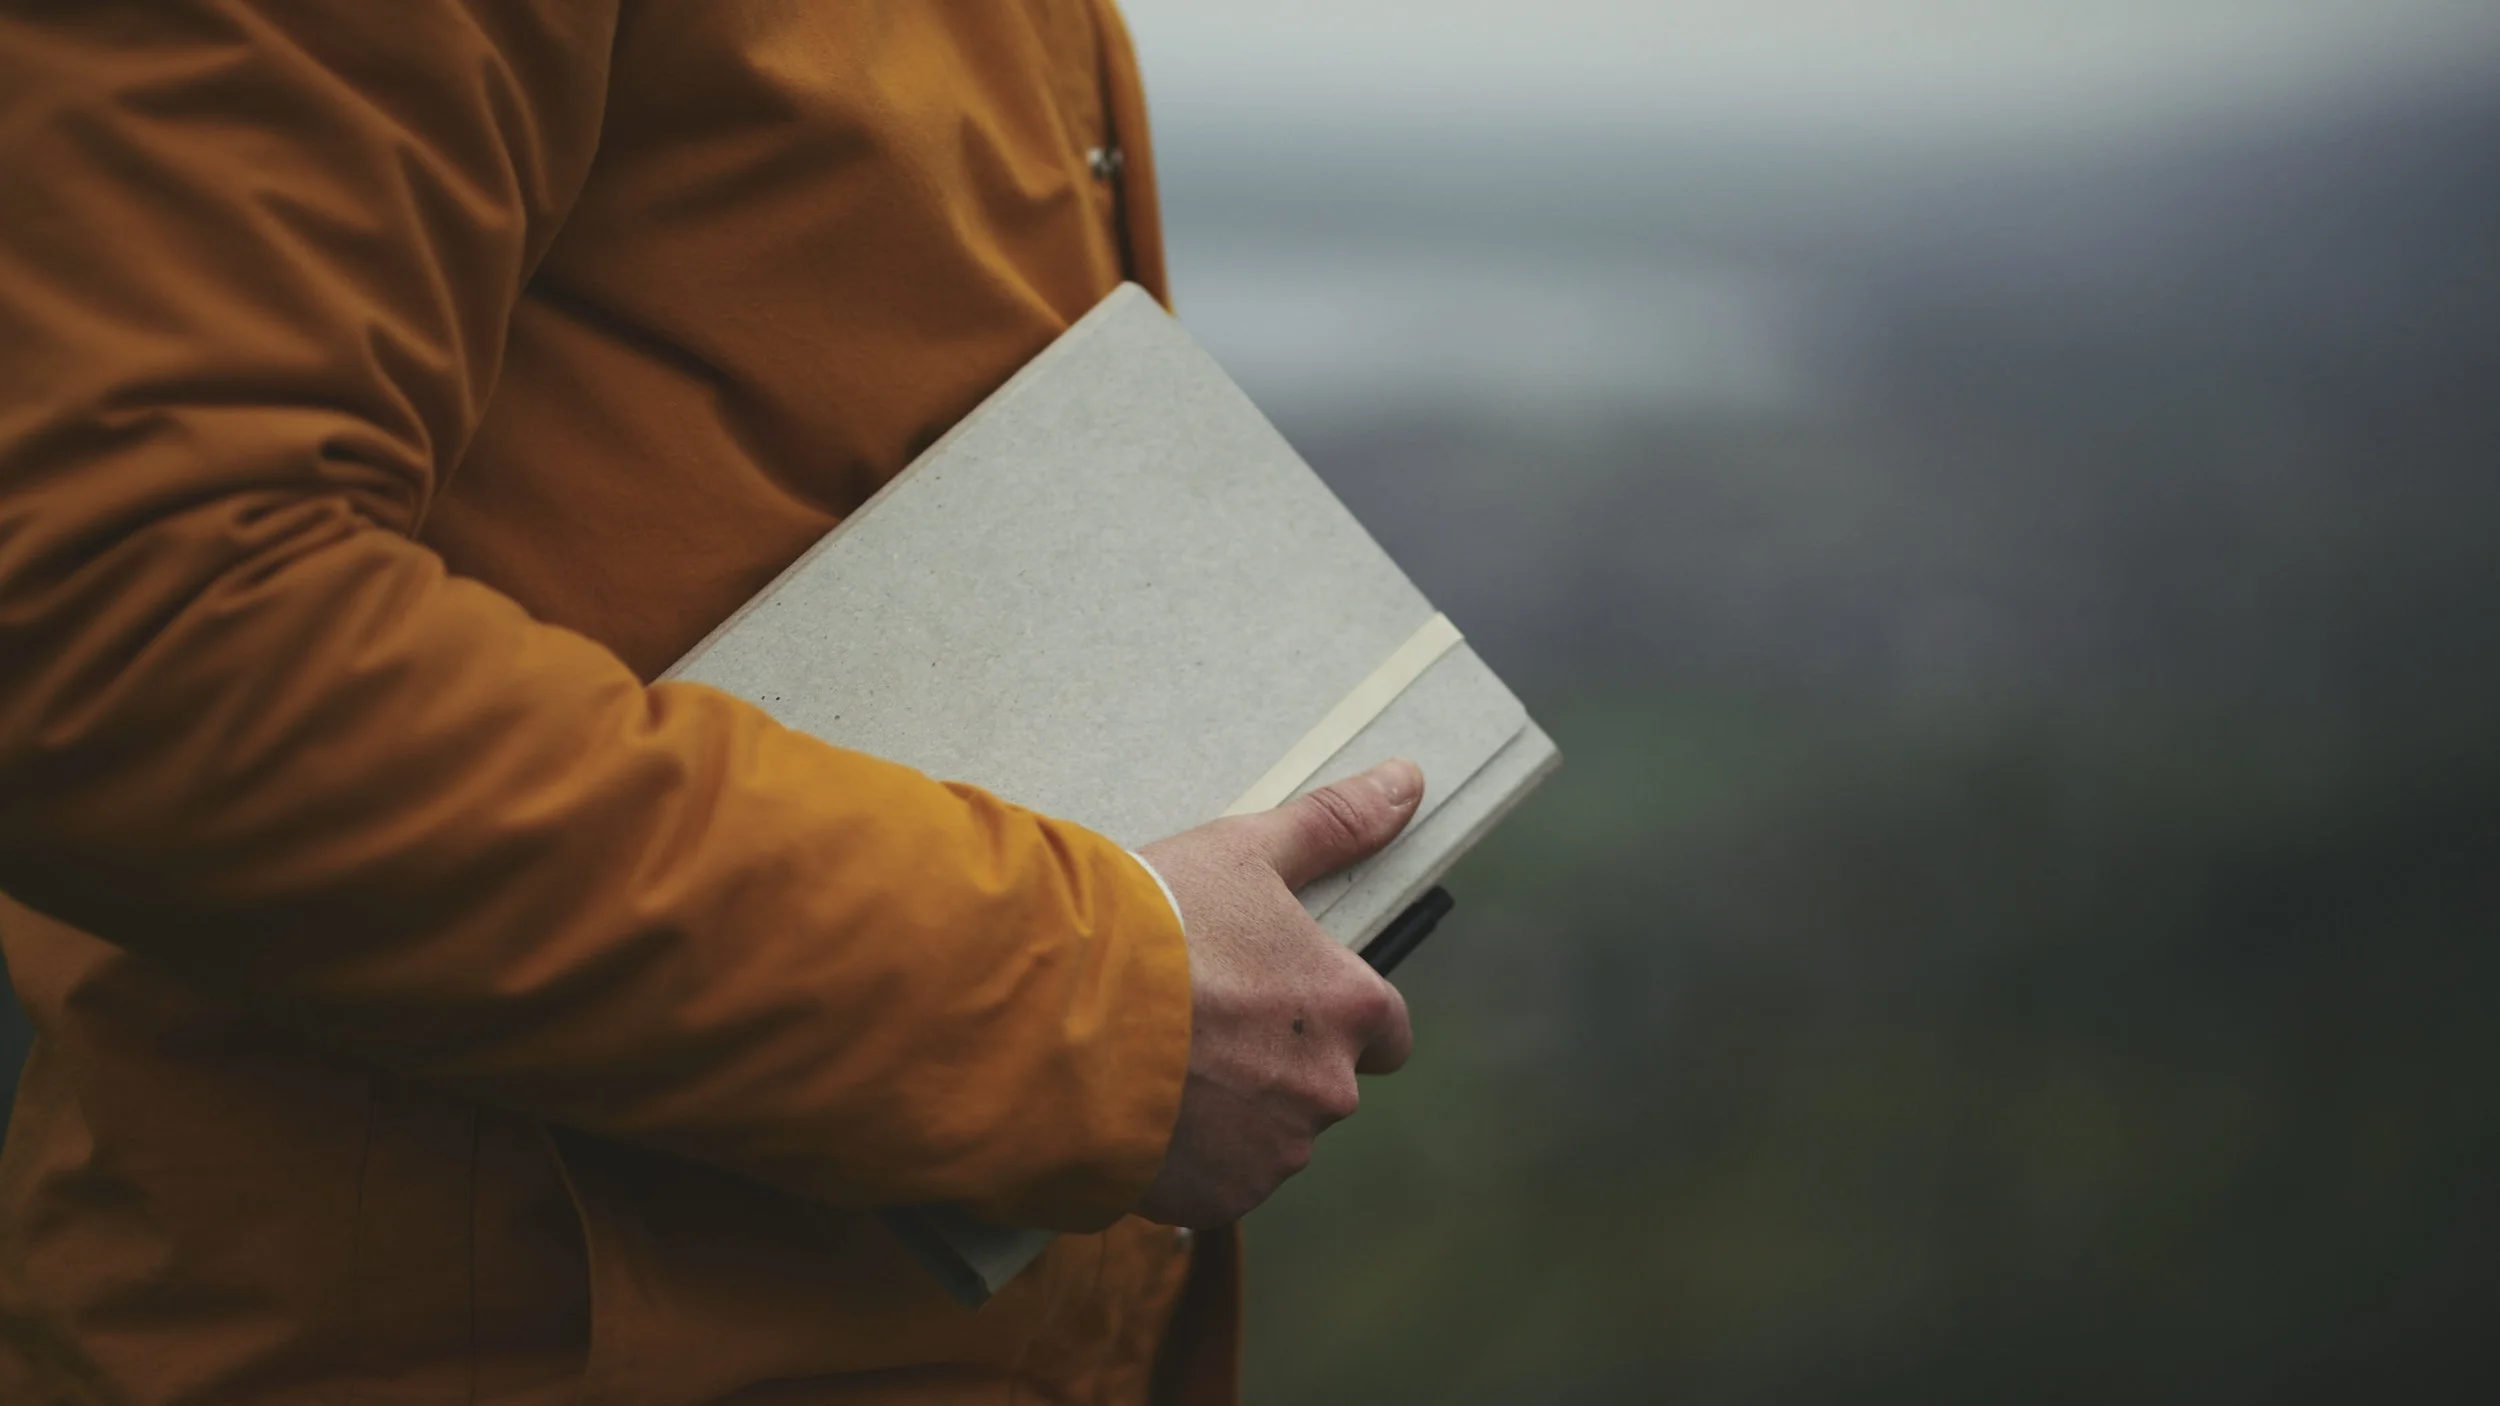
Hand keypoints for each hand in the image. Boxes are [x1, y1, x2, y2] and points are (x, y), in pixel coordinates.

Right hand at [1132, 759, 1423, 1227]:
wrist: (1058, 1013)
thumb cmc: (1157, 923)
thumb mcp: (1246, 851)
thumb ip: (1335, 823)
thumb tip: (1409, 780)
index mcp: (1351, 1008)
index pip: (1388, 1031)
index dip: (1340, 1014)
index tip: (1285, 998)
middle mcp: (1329, 1090)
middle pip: (1321, 1085)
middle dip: (1275, 1064)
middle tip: (1202, 1022)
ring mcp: (1274, 1153)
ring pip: (1268, 1136)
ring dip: (1231, 1112)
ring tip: (1162, 1063)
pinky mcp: (1218, 1197)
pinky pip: (1217, 1181)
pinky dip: (1189, 1157)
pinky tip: (1145, 1109)